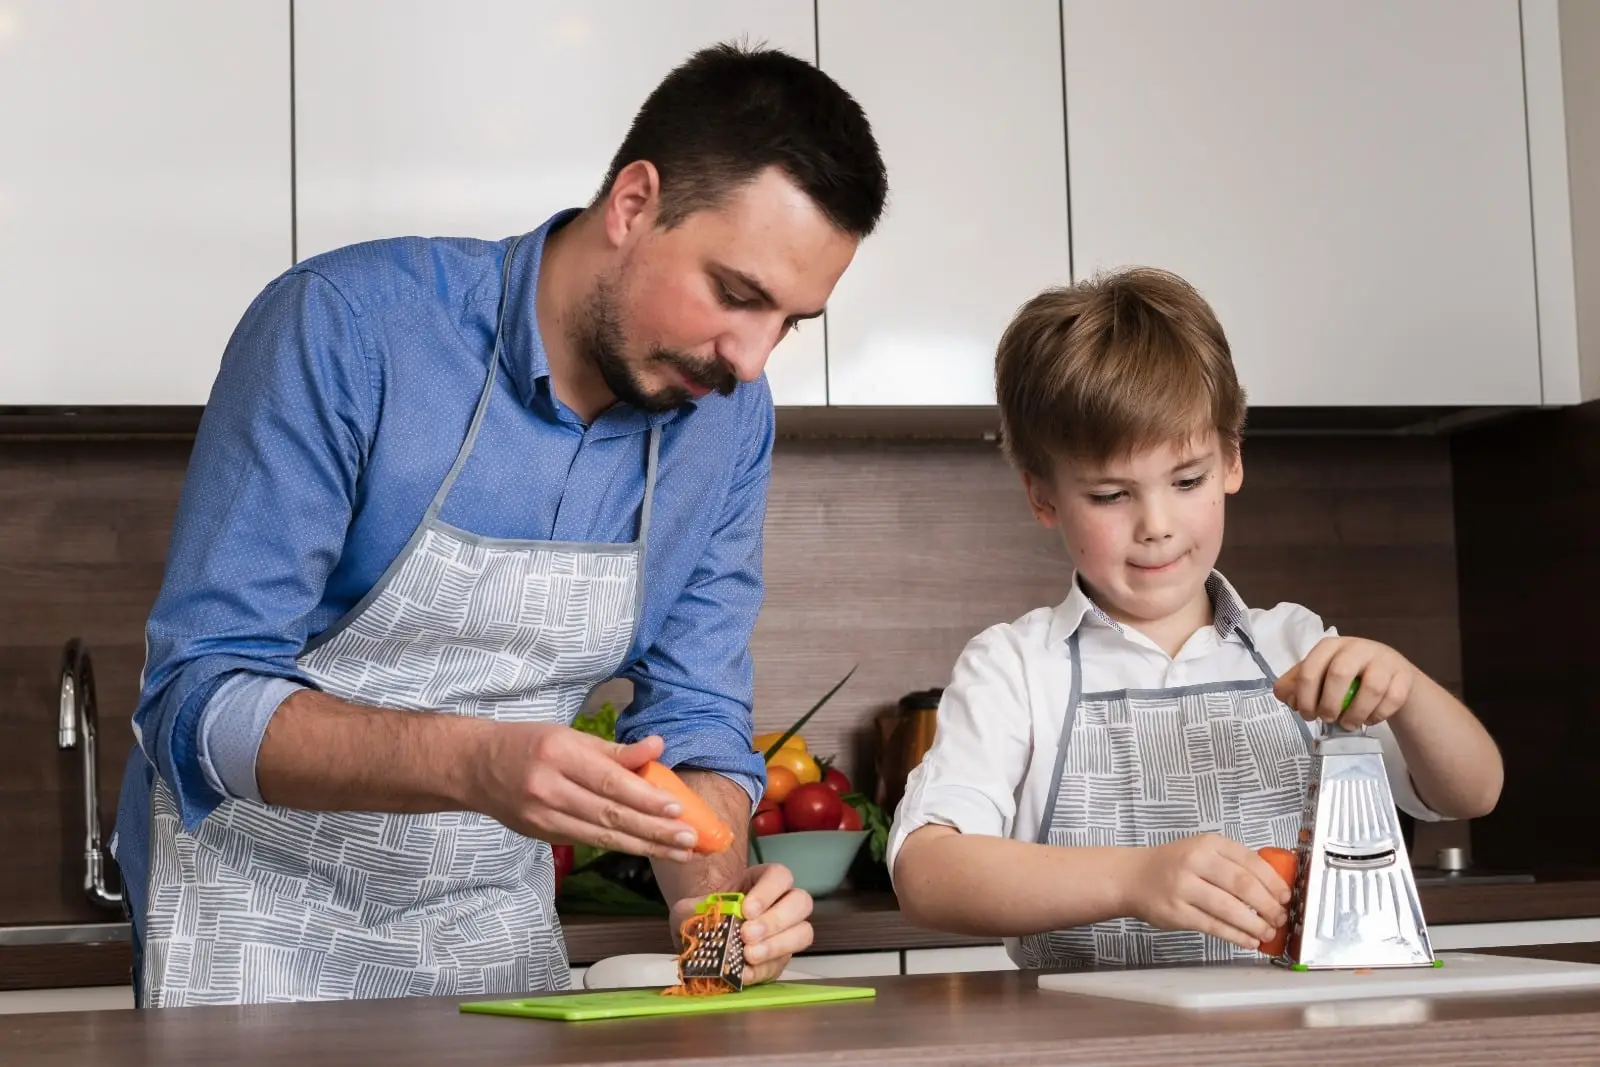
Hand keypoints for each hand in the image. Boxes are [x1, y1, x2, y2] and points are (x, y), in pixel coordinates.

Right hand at [467, 723, 696, 861]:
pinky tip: (647, 849)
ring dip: (645, 846)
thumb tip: (658, 748)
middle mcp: (549, 788)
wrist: (474, 768)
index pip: (610, 782)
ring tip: (679, 852)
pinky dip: (620, 846)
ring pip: (602, 835)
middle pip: (610, 814)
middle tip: (690, 840)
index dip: (645, 799)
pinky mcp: (542, 834)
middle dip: (654, 830)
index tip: (678, 810)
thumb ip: (615, 750)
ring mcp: (542, 817)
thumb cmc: (529, 744)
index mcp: (558, 754)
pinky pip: (588, 841)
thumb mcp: (570, 735)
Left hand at [670, 864, 813, 985]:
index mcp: (763, 880)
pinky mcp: (780, 959)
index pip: (780, 876)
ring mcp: (787, 931)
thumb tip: (705, 921)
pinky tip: (744, 972)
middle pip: (801, 902)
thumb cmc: (703, 915)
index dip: (768, 891)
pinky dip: (764, 970)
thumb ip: (694, 910)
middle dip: (775, 920)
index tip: (746, 910)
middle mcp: (782, 902)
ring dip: (777, 945)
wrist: (701, 940)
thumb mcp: (691, 907)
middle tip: (747, 935)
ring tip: (749, 955)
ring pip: (803, 932)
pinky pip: (783, 964)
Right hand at [1123, 834, 1290, 950]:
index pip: (1250, 861)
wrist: (1133, 877)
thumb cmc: (1174, 865)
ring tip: (1267, 932)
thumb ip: (1233, 864)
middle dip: (1268, 906)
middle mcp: (1196, 862)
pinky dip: (1236, 936)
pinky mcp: (1177, 912)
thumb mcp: (1202, 851)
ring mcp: (1184, 887)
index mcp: (1208, 844)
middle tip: (1280, 918)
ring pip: (1230, 909)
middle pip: (1243, 885)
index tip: (1286, 897)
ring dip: (1255, 924)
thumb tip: (1273, 889)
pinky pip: (1214, 926)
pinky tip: (1248, 940)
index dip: (1273, 882)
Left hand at [1274, 636, 1415, 728]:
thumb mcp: (1318, 674)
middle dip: (1329, 703)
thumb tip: (1283, 696)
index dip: (1304, 696)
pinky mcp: (1403, 676)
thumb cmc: (1345, 675)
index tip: (1306, 714)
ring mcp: (1383, 660)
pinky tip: (1368, 720)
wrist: (1387, 672)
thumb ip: (1296, 683)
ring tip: (1347, 724)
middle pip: (1338, 674)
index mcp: (1329, 646)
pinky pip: (1392, 699)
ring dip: (1356, 713)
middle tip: (1326, 719)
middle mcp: (1356, 648)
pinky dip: (1377, 715)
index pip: (1310, 669)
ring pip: (1371, 688)